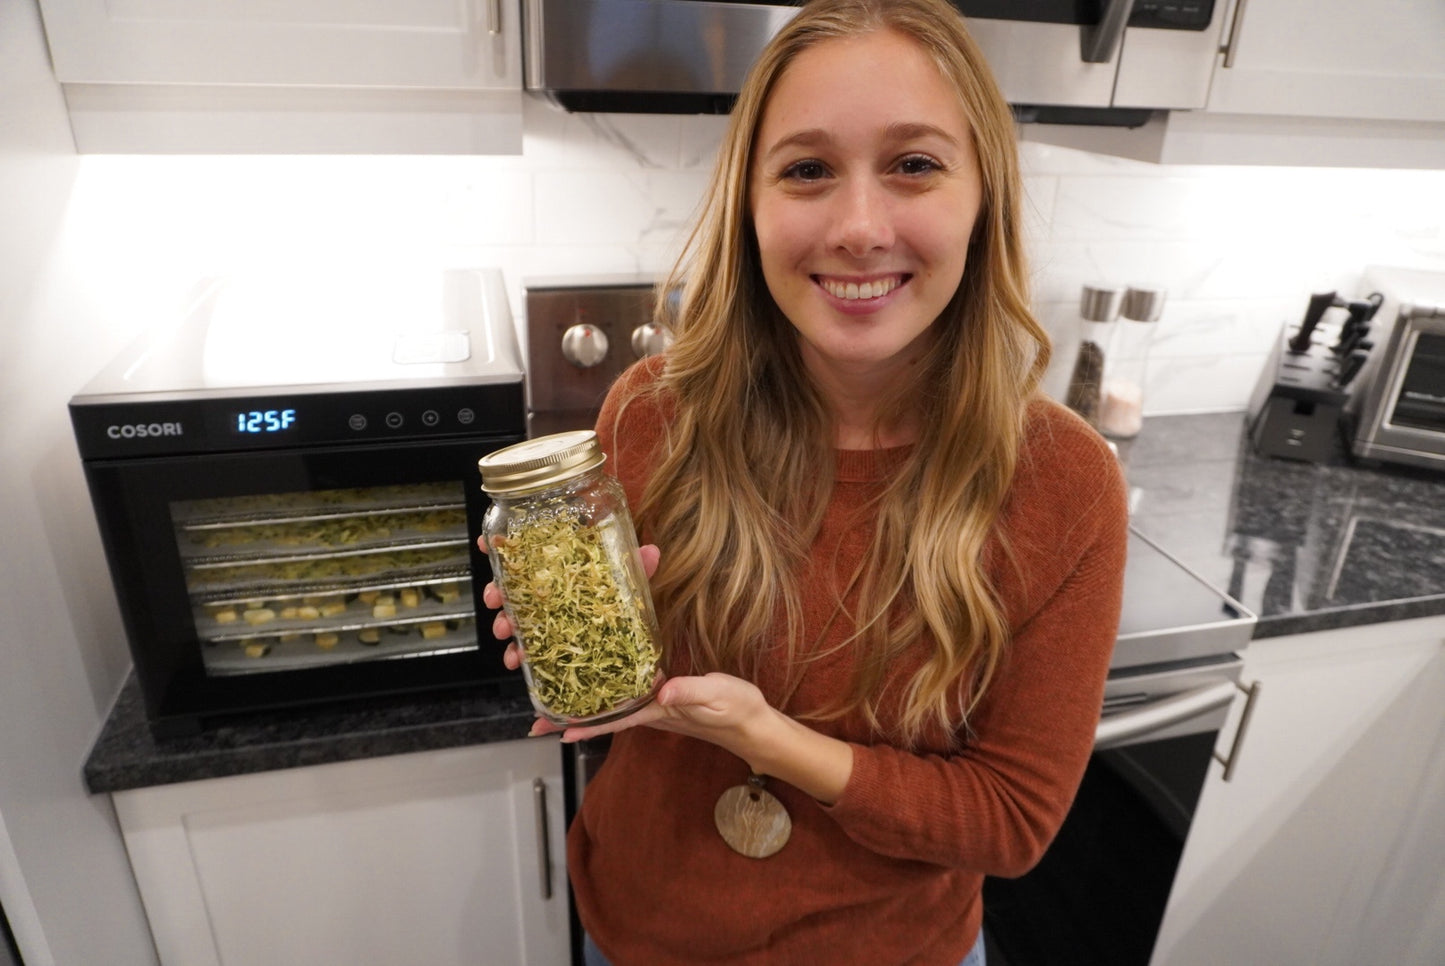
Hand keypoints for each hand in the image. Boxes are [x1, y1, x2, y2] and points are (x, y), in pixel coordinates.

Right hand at [478, 541, 660, 671]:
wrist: (631, 655)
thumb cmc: (626, 608)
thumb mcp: (633, 587)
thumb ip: (640, 569)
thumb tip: (652, 551)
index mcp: (565, 571)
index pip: (530, 551)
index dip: (505, 546)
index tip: (486, 543)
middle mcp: (549, 593)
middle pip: (514, 585)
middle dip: (498, 590)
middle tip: (494, 597)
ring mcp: (545, 620)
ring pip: (514, 616)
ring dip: (504, 621)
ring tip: (505, 630)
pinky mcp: (546, 646)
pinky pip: (526, 648)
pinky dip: (517, 654)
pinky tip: (517, 659)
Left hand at [548, 671, 853, 805]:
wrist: (755, 725)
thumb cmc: (739, 711)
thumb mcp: (718, 694)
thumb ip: (691, 691)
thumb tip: (664, 689)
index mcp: (659, 709)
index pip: (613, 717)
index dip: (581, 723)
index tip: (551, 728)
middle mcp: (651, 710)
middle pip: (604, 715)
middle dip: (570, 718)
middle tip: (536, 720)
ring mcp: (657, 706)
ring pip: (613, 707)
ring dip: (585, 707)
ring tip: (555, 702)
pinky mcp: (665, 699)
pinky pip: (630, 697)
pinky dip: (609, 694)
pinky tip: (599, 686)